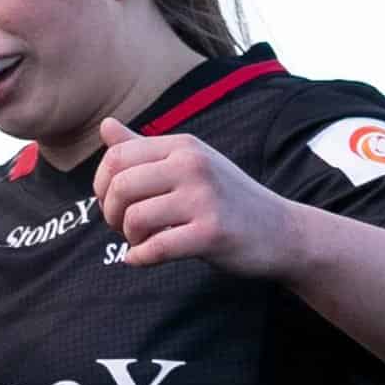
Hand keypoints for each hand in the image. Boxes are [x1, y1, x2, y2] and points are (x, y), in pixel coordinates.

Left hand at [92, 120, 303, 275]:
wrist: (281, 231)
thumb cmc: (227, 199)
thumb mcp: (189, 164)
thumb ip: (144, 148)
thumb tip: (106, 125)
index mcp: (183, 146)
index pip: (117, 156)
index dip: (102, 186)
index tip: (115, 204)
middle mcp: (193, 165)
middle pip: (119, 186)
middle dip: (111, 214)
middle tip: (124, 228)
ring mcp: (203, 198)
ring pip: (134, 218)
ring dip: (128, 238)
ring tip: (142, 242)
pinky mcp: (211, 233)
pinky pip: (155, 248)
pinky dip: (139, 258)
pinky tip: (140, 259)